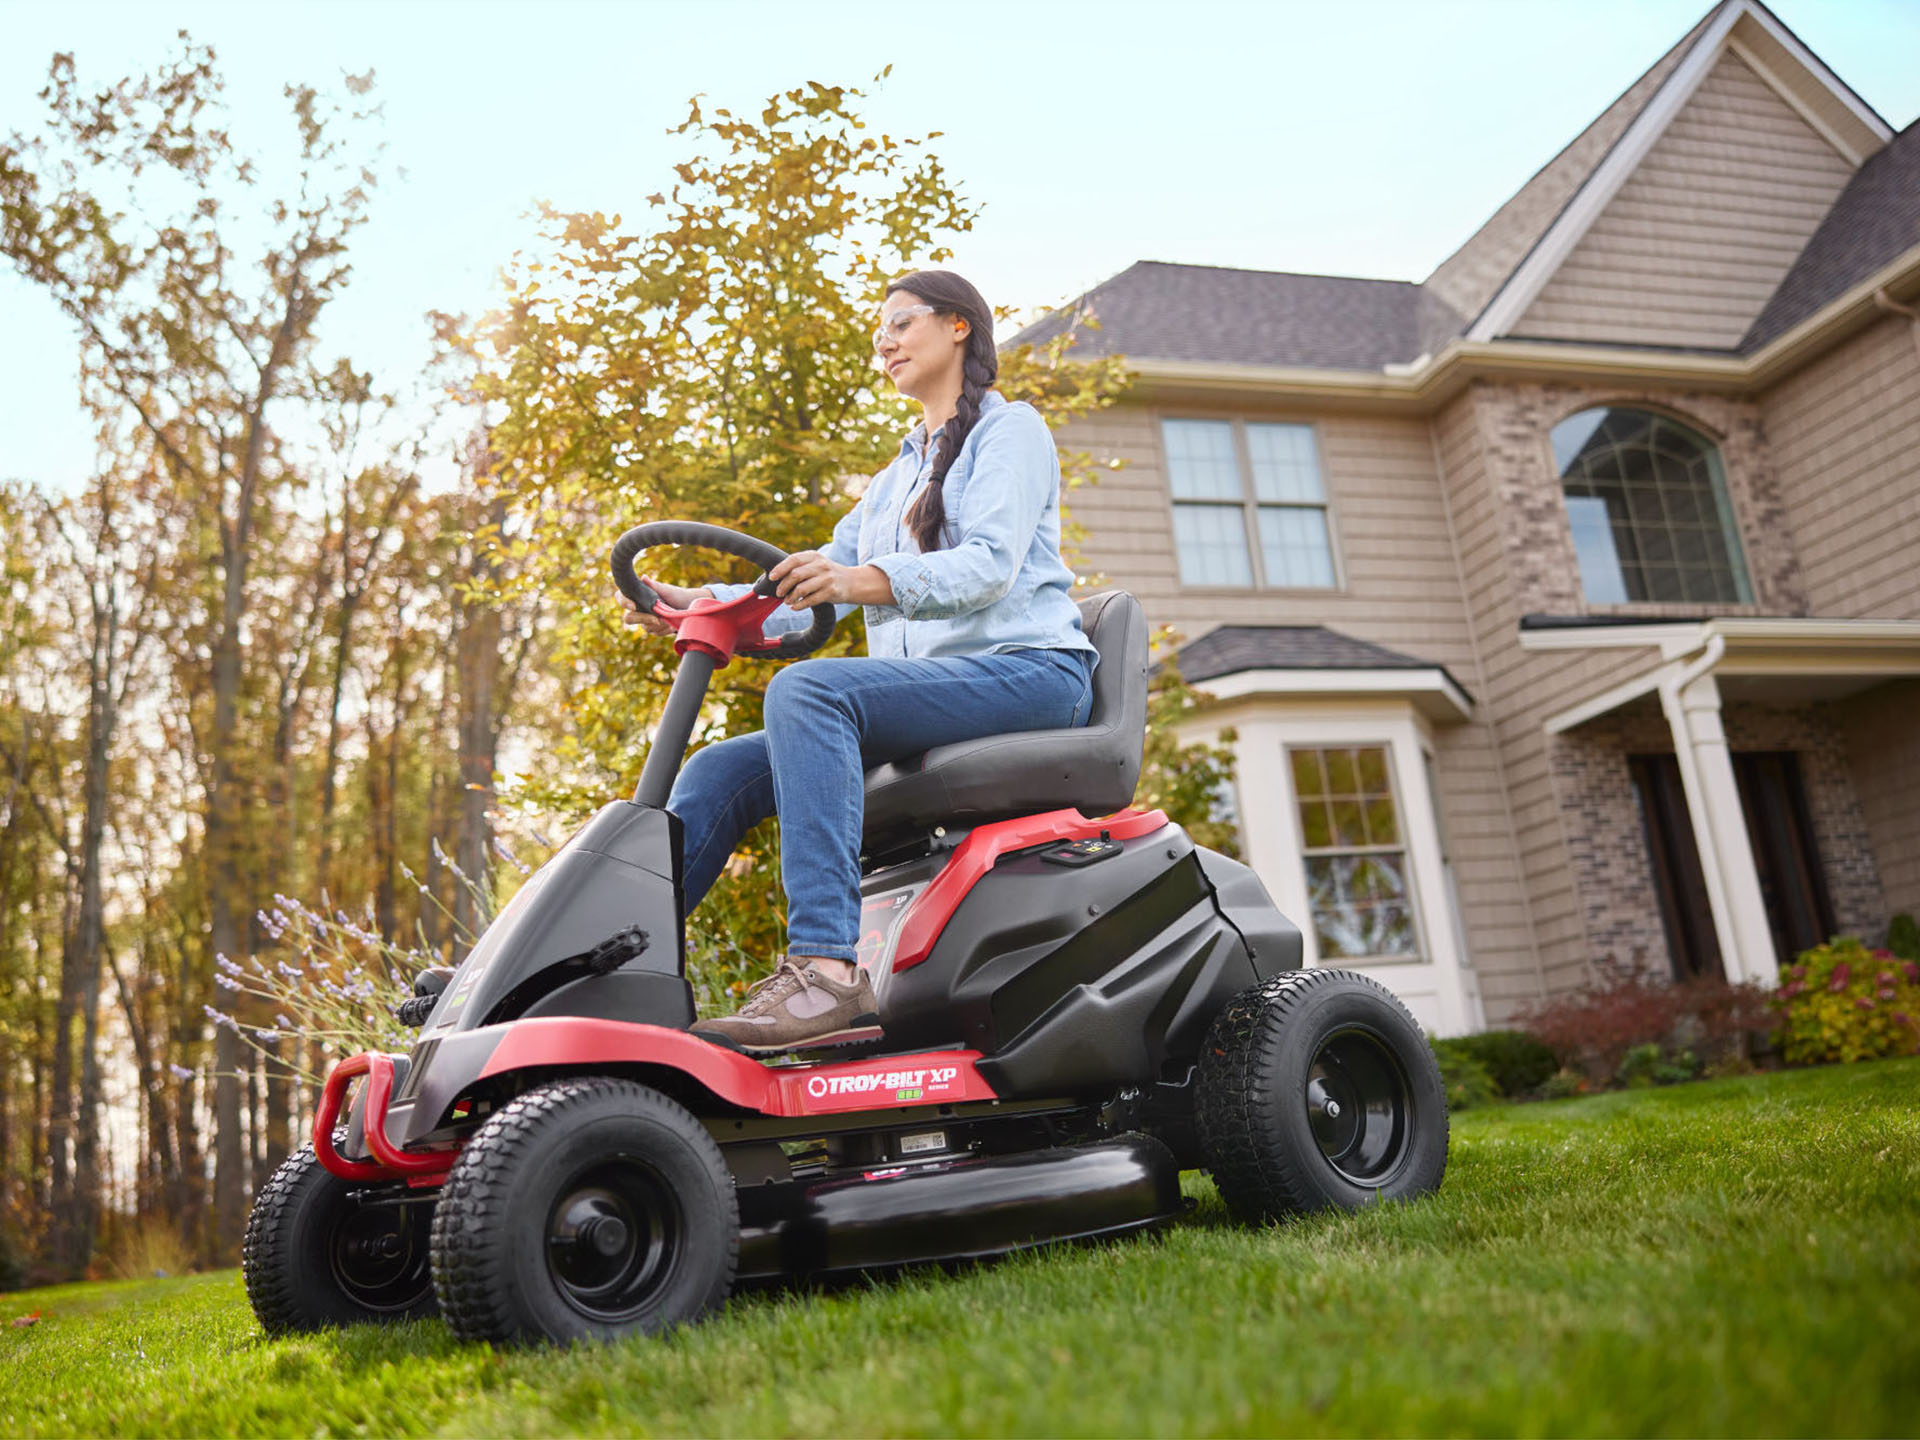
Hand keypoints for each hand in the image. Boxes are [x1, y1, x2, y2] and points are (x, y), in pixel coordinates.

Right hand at [617, 574, 711, 636]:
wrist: (689, 607)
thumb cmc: (676, 595)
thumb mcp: (666, 589)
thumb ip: (654, 586)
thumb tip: (643, 577)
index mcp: (637, 595)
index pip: (620, 598)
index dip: (624, 602)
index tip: (634, 606)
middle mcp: (638, 609)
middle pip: (629, 618)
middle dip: (643, 619)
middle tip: (657, 618)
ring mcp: (645, 620)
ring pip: (645, 627)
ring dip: (660, 624)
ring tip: (671, 618)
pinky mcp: (654, 629)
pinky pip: (655, 632)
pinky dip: (665, 629)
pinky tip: (672, 624)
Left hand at [768, 552, 893, 610]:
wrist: (852, 582)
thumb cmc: (826, 574)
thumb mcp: (816, 563)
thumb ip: (799, 566)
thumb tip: (775, 576)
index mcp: (814, 556)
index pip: (793, 560)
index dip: (780, 569)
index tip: (772, 577)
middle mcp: (821, 565)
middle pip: (795, 575)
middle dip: (783, 586)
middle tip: (779, 593)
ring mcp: (827, 579)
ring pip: (801, 589)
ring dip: (790, 597)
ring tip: (787, 601)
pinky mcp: (831, 592)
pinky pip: (810, 600)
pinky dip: (799, 605)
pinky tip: (795, 607)